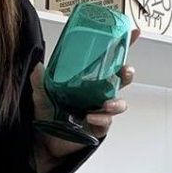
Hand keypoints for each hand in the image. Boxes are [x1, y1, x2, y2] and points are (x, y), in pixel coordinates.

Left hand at [30, 28, 138, 159]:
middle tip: (124, 71)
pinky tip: (90, 118)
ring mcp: (100, 110)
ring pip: (119, 103)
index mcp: (89, 79)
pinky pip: (106, 122)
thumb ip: (40, 80)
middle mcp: (98, 93)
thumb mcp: (42, 93)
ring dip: (116, 102)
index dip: (124, 46)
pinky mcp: (98, 127)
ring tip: (106, 104)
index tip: (133, 33)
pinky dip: (101, 119)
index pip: (109, 60)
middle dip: (127, 73)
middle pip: (121, 79)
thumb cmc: (48, 112)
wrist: (44, 139)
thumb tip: (38, 66)